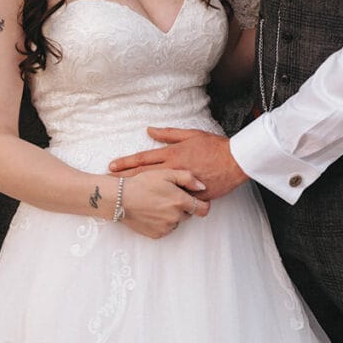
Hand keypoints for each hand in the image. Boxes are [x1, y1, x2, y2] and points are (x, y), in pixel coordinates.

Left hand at [109, 128, 248, 200]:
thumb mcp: (190, 134)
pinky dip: (162, 206)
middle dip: (124, 179)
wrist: (234, 161)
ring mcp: (182, 185)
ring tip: (123, 199)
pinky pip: (174, 203)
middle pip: (144, 175)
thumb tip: (149, 130)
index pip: (144, 159)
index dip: (126, 163)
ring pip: (156, 191)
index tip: (111, 166)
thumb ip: (169, 134)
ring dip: (139, 194)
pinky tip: (150, 212)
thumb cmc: (213, 146)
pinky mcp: (191, 197)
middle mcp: (174, 170)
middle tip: (108, 183)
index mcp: (173, 154)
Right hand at [122, 168, 209, 238]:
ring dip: (173, 214)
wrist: (121, 199)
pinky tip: (152, 210)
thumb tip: (203, 186)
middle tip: (170, 196)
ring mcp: (166, 228)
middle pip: (189, 214)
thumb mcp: (166, 173)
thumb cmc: (143, 183)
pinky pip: (166, 228)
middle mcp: (175, 217)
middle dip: (183, 206)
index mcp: (180, 201)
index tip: (198, 199)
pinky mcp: (157, 234)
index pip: (203, 209)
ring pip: (177, 221)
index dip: (203, 204)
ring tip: (158, 202)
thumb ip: (188, 178)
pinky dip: (163, 221)